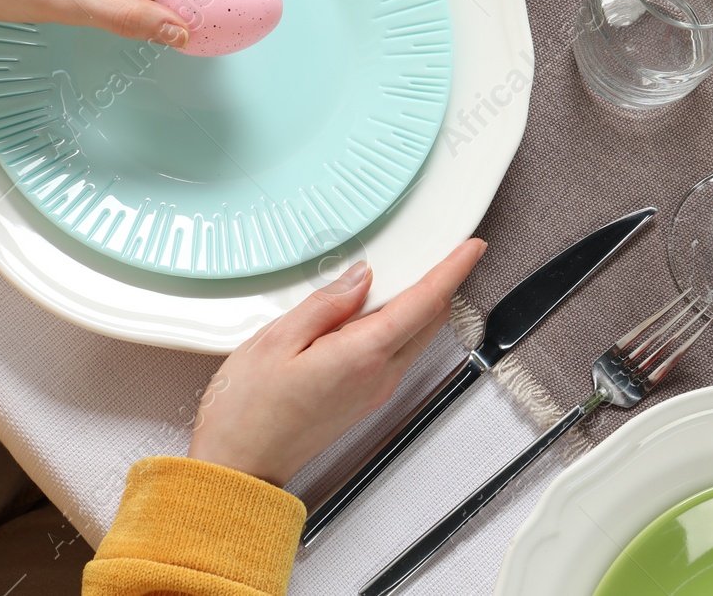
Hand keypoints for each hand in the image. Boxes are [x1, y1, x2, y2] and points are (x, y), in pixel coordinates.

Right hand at [187, 238, 486, 487]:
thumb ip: (326, 304)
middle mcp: (379, 376)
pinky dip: (395, 326)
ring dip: (415, 306)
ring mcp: (375, 391)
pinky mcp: (365, 399)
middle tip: (432, 252)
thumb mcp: (277, 339)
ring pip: (414, 337)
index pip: (425, 303)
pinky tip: (365, 314)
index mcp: (362, 355)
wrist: (241, 465)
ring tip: (389, 278)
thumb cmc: (248, 411)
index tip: (471, 248)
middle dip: (437, 283)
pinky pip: (394, 354)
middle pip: (428, 320)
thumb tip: (360, 278)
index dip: (453, 270)